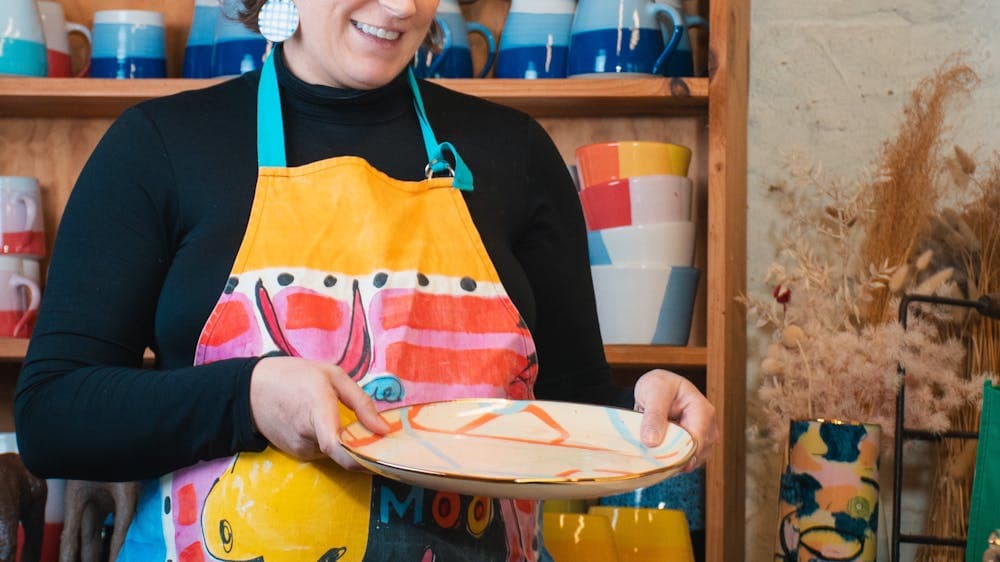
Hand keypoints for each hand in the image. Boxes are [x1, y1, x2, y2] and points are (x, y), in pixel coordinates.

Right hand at [249, 356, 389, 469]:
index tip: (383, 456)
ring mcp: (300, 448)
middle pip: (344, 453)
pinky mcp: (296, 454)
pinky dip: (333, 444)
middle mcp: (307, 435)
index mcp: (317, 410)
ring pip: (335, 454)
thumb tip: (384, 429)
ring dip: (346, 443)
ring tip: (344, 420)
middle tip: (378, 434)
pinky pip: (324, 453)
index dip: (361, 458)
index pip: (337, 446)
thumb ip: (361, 403)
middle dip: (364, 447)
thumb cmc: (295, 376)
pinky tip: (327, 425)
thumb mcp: (333, 376)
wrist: (251, 390)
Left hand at [633, 369, 717, 470]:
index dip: (678, 453)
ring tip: (654, 454)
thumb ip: (653, 415)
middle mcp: (709, 426)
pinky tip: (659, 455)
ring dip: (673, 462)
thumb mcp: (654, 393)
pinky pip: (687, 462)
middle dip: (674, 459)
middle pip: (697, 454)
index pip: (696, 441)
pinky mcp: (695, 446)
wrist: (658, 386)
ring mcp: (704, 438)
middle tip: (651, 456)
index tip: (657, 459)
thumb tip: (652, 442)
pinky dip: (672, 462)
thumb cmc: (659, 385)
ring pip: (692, 461)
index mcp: (703, 411)